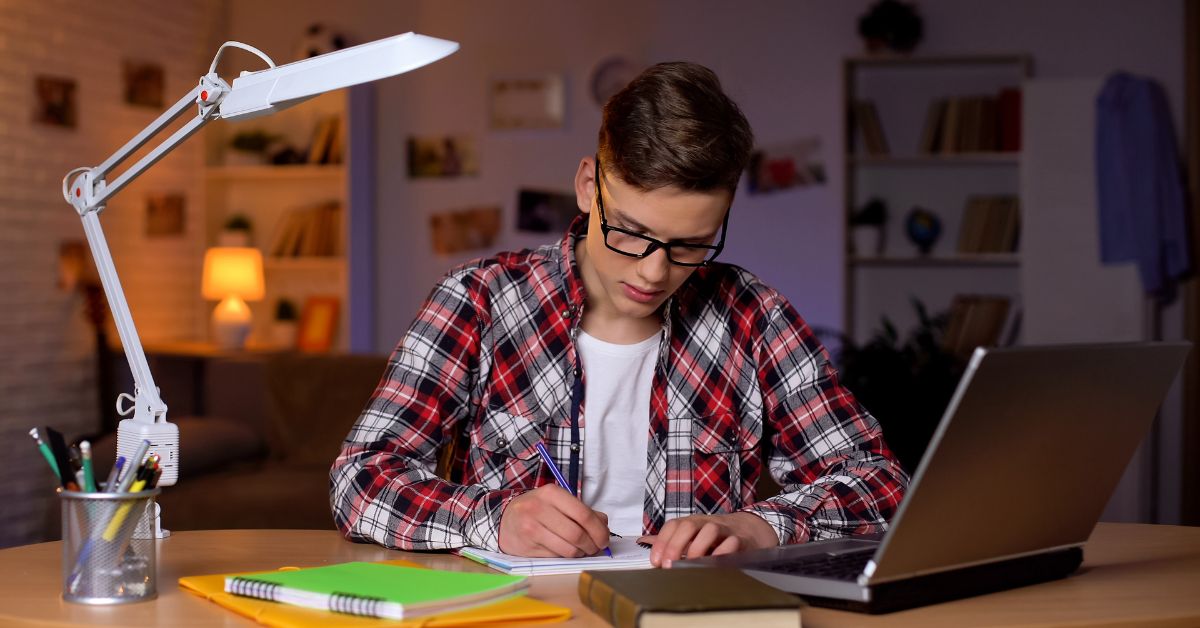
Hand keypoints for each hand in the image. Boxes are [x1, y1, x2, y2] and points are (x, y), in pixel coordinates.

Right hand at [498, 484, 610, 556]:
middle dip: (592, 545)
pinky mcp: (527, 548)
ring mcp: (530, 529)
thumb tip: (604, 525)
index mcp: (551, 493)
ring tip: (581, 550)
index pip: (583, 514)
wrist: (505, 519)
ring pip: (568, 549)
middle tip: (595, 548)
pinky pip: (556, 557)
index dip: (599, 530)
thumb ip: (582, 510)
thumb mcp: (557, 501)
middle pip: (577, 534)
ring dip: (580, 553)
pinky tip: (565, 551)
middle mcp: (538, 509)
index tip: (604, 539)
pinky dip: (566, 558)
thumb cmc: (537, 509)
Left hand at [638, 512, 777, 567]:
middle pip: (689, 525)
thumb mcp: (694, 536)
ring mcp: (725, 530)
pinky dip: (723, 552)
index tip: (655, 561)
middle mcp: (707, 523)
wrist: (752, 531)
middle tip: (669, 565)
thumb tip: (643, 542)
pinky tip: (714, 564)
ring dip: (698, 547)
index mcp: (694, 523)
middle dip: (676, 544)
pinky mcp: (741, 540)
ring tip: (690, 564)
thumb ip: (671, 540)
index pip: (674, 525)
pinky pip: (732, 542)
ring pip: (710, 529)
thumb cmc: (717, 537)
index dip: (662, 542)